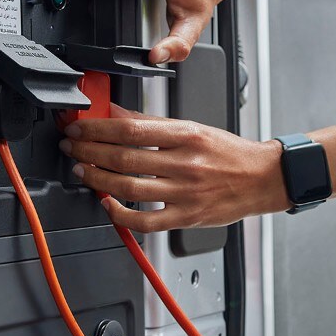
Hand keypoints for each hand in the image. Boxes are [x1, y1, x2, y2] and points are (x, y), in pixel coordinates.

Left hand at [60, 106, 290, 231]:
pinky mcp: (187, 217)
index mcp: (187, 135)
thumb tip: (115, 114)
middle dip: (90, 152)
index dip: (98, 129)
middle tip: (72, 148)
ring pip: (130, 188)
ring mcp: (186, 193)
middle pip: (125, 158)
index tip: (79, 128)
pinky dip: (121, 214)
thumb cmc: (228, 154)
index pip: (131, 129)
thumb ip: (152, 124)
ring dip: (98, 179)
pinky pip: (146, 221)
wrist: (262, 179)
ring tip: (82, 171)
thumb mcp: (192, 128)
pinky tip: (107, 204)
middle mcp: (186, 164)